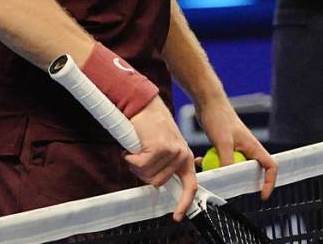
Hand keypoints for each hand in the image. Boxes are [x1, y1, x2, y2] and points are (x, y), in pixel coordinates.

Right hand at [125, 97, 197, 220]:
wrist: (145, 106)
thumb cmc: (151, 127)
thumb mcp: (165, 147)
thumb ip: (166, 166)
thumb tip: (159, 185)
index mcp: (185, 157)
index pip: (190, 185)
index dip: (184, 203)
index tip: (177, 216)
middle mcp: (182, 155)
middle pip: (158, 182)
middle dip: (143, 173)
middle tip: (139, 157)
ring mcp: (172, 151)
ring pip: (148, 175)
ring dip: (137, 165)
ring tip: (138, 150)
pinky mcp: (160, 148)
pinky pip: (140, 165)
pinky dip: (131, 158)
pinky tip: (133, 147)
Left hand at [195, 98, 278, 198]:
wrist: (207, 101)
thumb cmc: (219, 117)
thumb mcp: (223, 142)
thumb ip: (227, 161)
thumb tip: (227, 178)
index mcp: (253, 146)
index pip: (270, 166)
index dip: (270, 182)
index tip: (262, 195)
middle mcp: (247, 147)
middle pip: (252, 169)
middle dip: (244, 181)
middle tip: (233, 190)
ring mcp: (236, 146)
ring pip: (234, 166)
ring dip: (224, 171)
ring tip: (213, 175)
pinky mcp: (224, 144)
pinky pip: (222, 159)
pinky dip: (212, 162)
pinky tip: (200, 161)